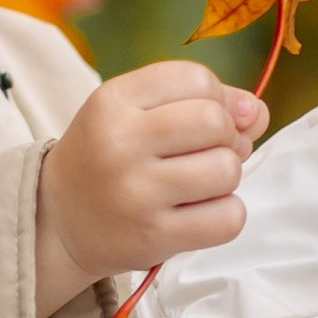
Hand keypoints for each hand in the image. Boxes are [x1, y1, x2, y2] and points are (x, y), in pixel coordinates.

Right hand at [33, 62, 264, 317]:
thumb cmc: (109, 156)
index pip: (197, 79)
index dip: (215, 98)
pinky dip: (226, 214)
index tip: (197, 121)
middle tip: (203, 154)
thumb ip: (201, 99)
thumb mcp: (136, 111)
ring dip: (225, 178)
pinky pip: (228, 219)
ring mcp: (136, 194)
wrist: (60, 220)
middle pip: (216, 122)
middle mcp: (120, 144)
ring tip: (198, 185)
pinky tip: (200, 213)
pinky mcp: (154, 238)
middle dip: (225, 137)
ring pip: (227, 170)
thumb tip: (256, 113)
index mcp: (113, 101)